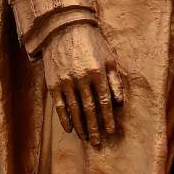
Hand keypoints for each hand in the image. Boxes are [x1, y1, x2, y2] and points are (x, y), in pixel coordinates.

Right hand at [41, 22, 124, 146]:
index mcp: (97, 72)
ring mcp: (66, 82)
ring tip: (86, 138)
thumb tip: (120, 103)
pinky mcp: (53, 83)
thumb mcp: (108, 58)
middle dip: (94, 128)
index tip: (111, 131)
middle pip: (89, 109)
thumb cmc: (92, 44)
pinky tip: (70, 129)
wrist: (64, 30)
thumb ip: (115, 81)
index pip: (104, 102)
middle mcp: (81, 79)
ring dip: (81, 127)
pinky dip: (65, 119)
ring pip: (74, 111)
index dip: (108, 118)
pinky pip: (59, 106)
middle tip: (98, 142)